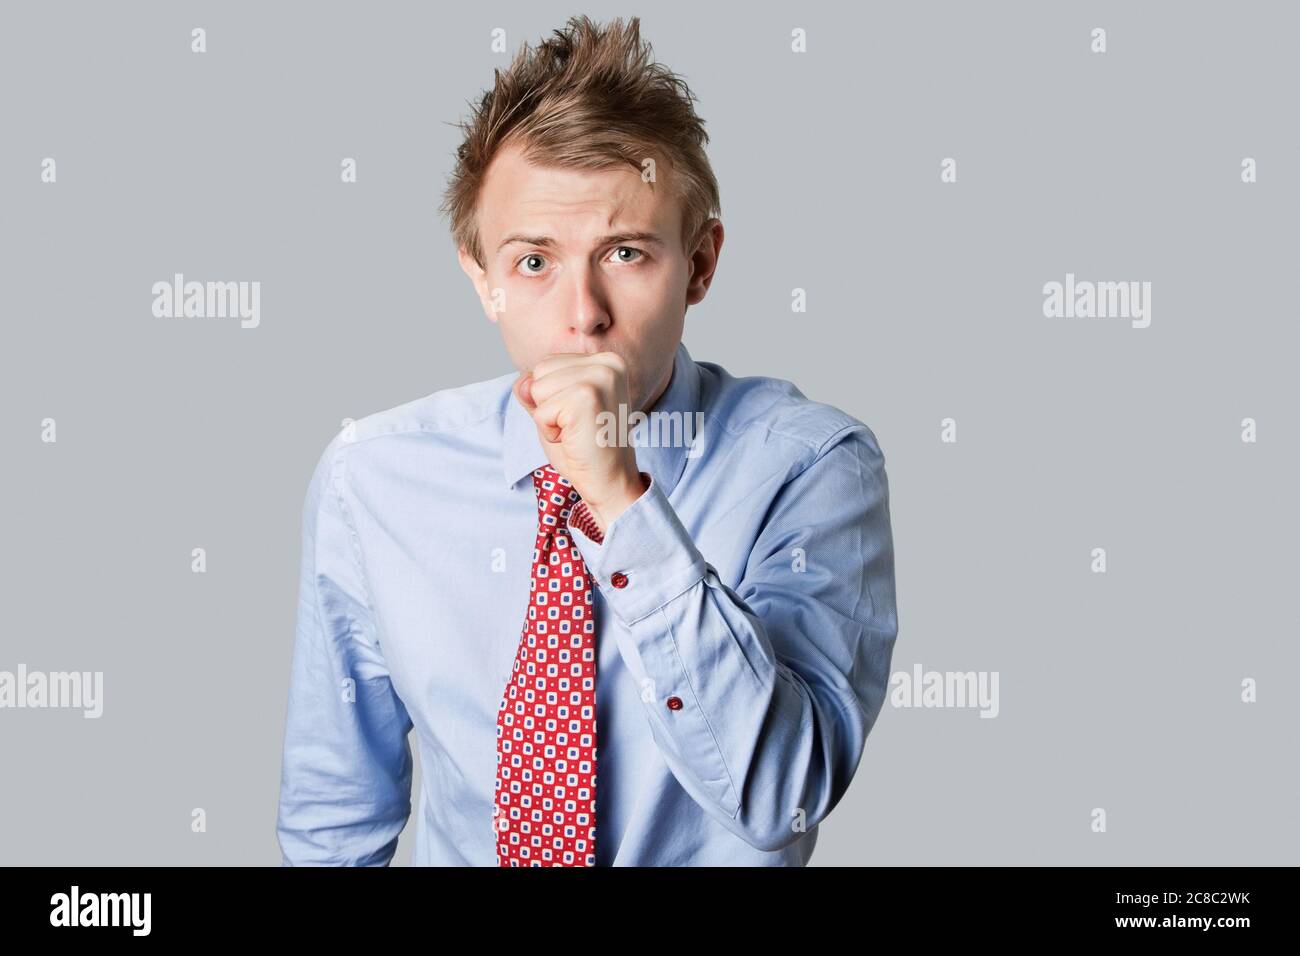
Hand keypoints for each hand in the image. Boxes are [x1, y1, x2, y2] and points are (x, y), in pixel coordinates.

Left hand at [514, 351, 649, 530]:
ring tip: (575, 432)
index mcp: (605, 361)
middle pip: (540, 371)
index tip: (578, 416)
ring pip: (537, 388)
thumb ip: (535, 390)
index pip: (547, 364)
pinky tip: (574, 439)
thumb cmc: (584, 448)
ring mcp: (600, 378)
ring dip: (547, 418)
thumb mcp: (554, 410)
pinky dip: (549, 432)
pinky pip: (541, 411)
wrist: (610, 481)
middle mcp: (608, 363)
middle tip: (576, 426)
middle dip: (547, 404)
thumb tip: (523, 382)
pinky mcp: (587, 397)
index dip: (551, 397)